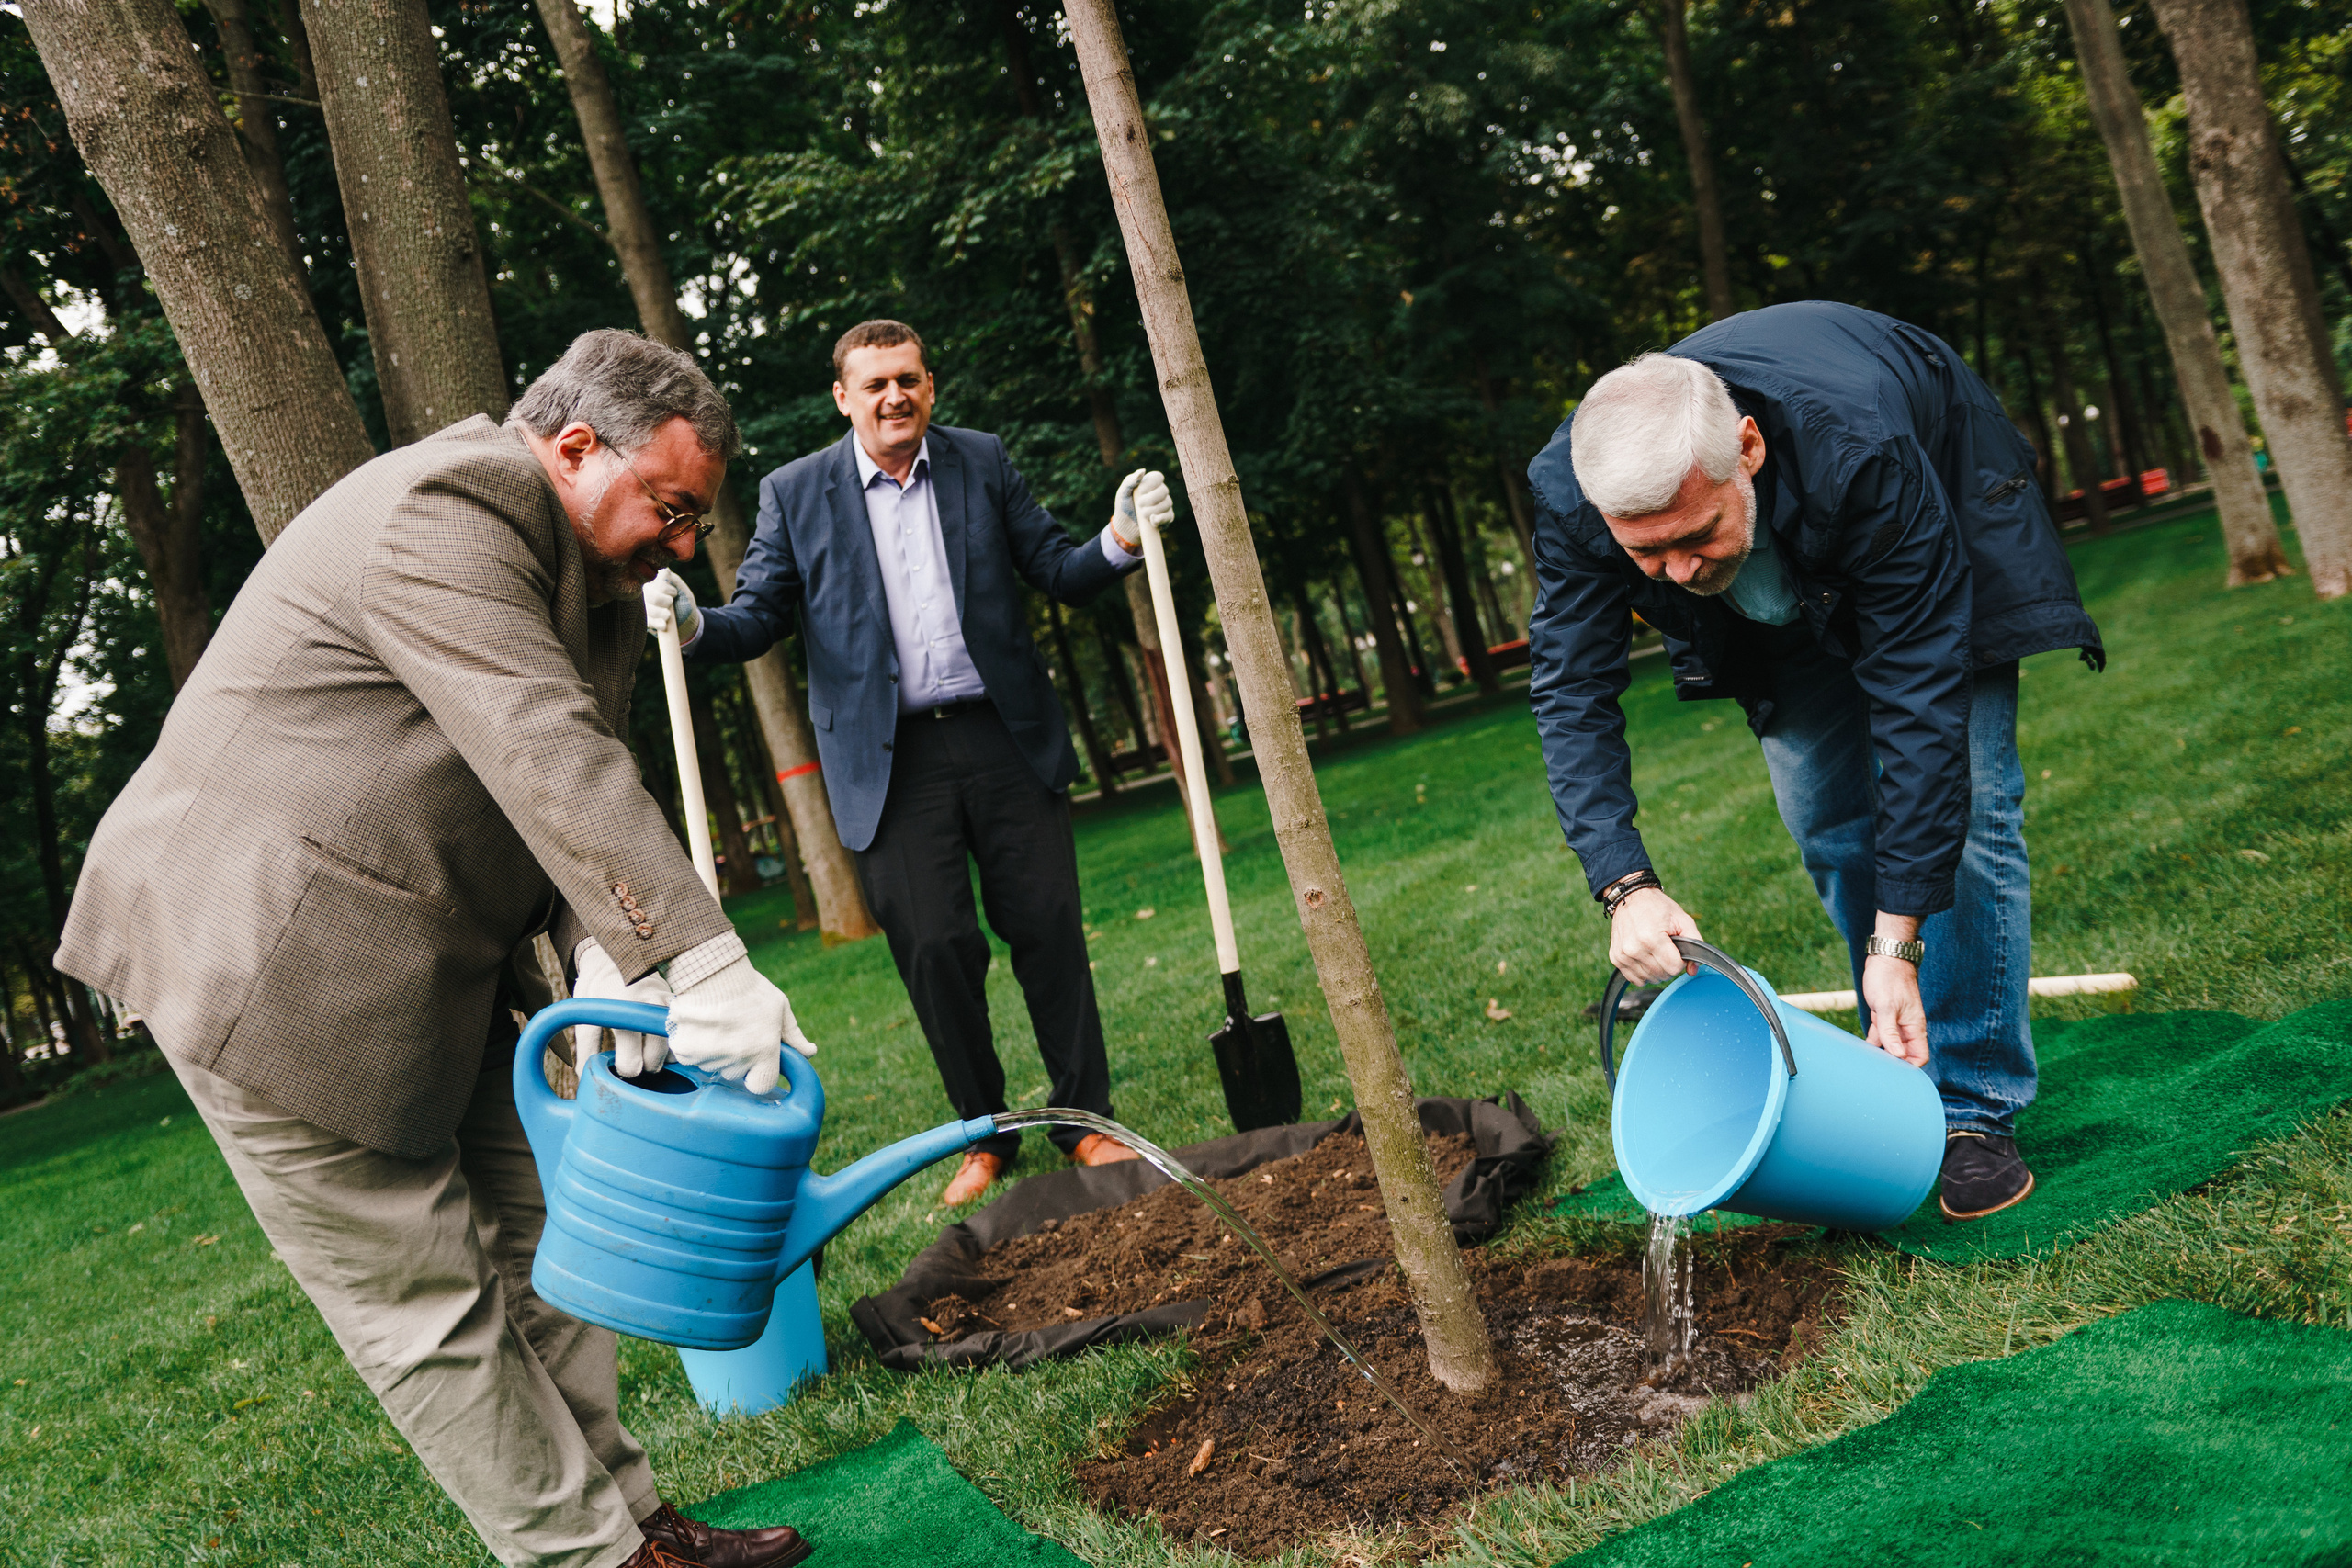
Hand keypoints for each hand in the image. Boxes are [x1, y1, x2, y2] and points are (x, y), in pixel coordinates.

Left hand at [571, 938, 673, 1077]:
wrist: (614, 954)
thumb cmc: (597, 987)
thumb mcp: (585, 1014)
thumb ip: (587, 1046)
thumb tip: (586, 1074)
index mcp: (623, 1008)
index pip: (633, 1055)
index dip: (629, 1068)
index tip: (624, 1069)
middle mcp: (648, 1003)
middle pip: (658, 1053)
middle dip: (648, 1066)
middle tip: (638, 1063)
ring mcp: (666, 1000)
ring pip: (674, 1043)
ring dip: (665, 1055)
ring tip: (649, 1053)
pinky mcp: (676, 999)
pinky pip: (681, 1030)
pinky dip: (674, 1041)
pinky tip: (662, 1042)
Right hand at [644, 568, 699, 642]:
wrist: (687, 621)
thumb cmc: (684, 602)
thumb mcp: (681, 589)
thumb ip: (672, 580)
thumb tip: (664, 571)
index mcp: (654, 582)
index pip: (653, 582)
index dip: (664, 588)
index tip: (674, 593)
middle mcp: (646, 592)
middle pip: (648, 595)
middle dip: (662, 600)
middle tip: (670, 603)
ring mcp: (644, 606)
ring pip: (646, 608)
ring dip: (659, 613)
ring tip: (668, 615)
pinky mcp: (646, 619)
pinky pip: (646, 621)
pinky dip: (656, 623)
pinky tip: (663, 625)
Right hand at [666, 954, 815, 1095]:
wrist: (712, 972)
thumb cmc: (749, 988)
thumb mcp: (779, 1007)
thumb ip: (793, 1035)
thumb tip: (809, 1052)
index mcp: (764, 1052)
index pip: (761, 1085)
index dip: (759, 1074)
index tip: (755, 1059)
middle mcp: (737, 1061)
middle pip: (735, 1072)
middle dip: (736, 1057)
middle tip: (734, 1029)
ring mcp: (710, 1059)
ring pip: (712, 1064)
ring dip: (714, 1050)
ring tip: (717, 1022)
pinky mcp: (686, 1052)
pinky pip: (691, 1057)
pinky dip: (693, 1044)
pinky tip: (700, 1024)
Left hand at [1112, 468, 1175, 549]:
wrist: (1125, 525)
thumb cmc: (1124, 506)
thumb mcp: (1123, 492)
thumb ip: (1130, 480)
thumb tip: (1143, 470)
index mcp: (1150, 483)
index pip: (1158, 477)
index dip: (1150, 483)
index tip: (1140, 491)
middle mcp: (1160, 492)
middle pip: (1163, 491)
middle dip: (1150, 499)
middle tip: (1139, 504)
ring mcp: (1165, 505)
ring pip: (1167, 504)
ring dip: (1153, 510)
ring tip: (1142, 514)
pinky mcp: (1167, 518)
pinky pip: (1169, 516)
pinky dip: (1159, 519)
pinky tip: (1151, 521)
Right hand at [1607, 885, 1703, 985]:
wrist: (1629, 898)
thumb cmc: (1657, 907)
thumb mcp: (1683, 919)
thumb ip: (1695, 943)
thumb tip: (1693, 971)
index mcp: (1651, 938)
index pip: (1674, 968)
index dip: (1680, 960)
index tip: (1676, 948)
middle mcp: (1634, 949)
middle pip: (1662, 975)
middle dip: (1669, 965)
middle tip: (1666, 949)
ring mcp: (1622, 955)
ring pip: (1649, 979)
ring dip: (1656, 970)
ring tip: (1655, 952)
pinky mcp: (1615, 958)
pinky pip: (1635, 979)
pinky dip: (1643, 973)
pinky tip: (1645, 959)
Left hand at [1861, 955, 1929, 1065]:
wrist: (1885, 958)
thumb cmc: (1889, 978)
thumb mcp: (1886, 1006)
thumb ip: (1890, 1032)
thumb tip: (1898, 1055)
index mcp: (1914, 1026)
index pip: (1919, 1056)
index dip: (1909, 1067)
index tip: (1893, 1074)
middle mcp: (1907, 1027)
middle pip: (1904, 1054)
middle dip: (1892, 1062)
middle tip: (1875, 1070)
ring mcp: (1896, 1022)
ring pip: (1890, 1045)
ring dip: (1880, 1052)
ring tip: (1866, 1062)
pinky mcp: (1884, 1016)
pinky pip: (1880, 1035)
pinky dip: (1873, 1040)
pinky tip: (1861, 1047)